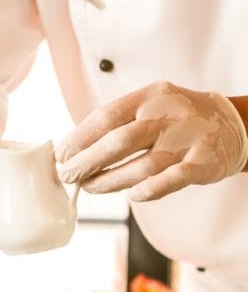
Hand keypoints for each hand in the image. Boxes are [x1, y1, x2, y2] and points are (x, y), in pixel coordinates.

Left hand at [56, 82, 247, 200]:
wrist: (234, 124)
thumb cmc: (177, 120)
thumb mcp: (149, 107)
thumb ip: (117, 123)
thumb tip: (73, 149)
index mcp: (150, 97)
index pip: (106, 116)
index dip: (79, 138)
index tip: (61, 155)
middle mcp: (170, 115)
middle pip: (120, 141)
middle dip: (87, 162)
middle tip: (68, 176)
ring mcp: (189, 139)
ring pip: (143, 165)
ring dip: (110, 181)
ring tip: (90, 187)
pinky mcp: (205, 162)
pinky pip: (172, 179)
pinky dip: (149, 190)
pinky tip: (132, 195)